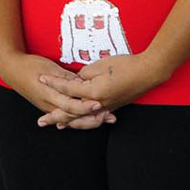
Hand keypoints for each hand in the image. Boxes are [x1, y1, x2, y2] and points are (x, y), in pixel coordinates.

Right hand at [0, 53, 112, 127]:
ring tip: (105, 119)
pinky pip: (66, 117)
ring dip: (88, 121)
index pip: (70, 105)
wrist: (13, 70)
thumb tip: (82, 83)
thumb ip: (66, 77)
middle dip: (91, 119)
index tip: (98, 104)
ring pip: (71, 119)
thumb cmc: (31, 65)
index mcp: (49, 95)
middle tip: (108, 117)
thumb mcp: (50, 68)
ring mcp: (49, 107)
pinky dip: (79, 119)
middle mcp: (49, 105)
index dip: (85, 106)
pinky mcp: (49, 106)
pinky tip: (92, 120)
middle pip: (73, 117)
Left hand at [39, 51, 166, 115]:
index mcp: (92, 92)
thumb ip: (85, 74)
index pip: (67, 88)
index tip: (41, 79)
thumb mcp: (102, 65)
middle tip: (40, 121)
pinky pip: (94, 118)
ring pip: (83, 119)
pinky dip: (84, 121)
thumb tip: (78, 80)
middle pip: (71, 111)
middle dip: (54, 115)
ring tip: (57, 124)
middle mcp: (97, 104)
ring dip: (69, 122)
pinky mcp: (113, 107)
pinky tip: (80, 121)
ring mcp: (106, 107)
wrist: (149, 71)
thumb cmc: (126, 65)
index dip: (53, 82)